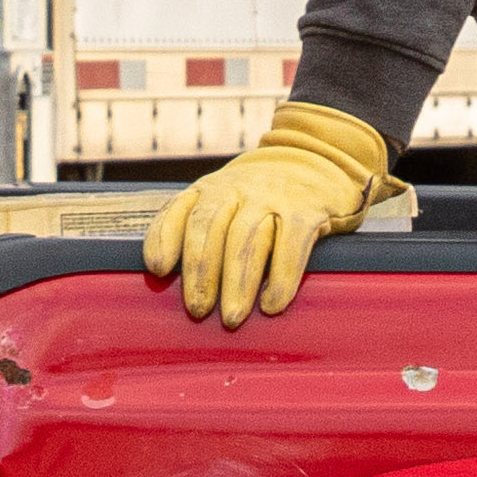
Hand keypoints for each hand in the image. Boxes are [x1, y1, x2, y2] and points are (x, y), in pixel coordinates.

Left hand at [140, 100, 399, 328]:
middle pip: (210, 227)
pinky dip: (281, 278)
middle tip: (198, 309)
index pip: (178, 210)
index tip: (159, 268)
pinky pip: (292, 246)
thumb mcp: (224, 199)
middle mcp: (237, 189)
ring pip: (247, 238)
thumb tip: (167, 279)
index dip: (165, 237)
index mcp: (210, 189)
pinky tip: (272, 305)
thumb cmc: (259, 196)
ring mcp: (273, 197)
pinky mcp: (307, 211)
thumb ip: (196, 226)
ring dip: (238, 282)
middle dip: (201, 271)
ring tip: (231, 318)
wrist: (317, 158)